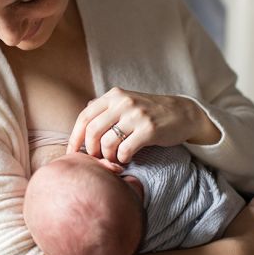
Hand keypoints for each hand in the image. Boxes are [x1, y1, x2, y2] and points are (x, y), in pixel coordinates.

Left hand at [66, 87, 217, 162]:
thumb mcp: (126, 103)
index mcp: (113, 96)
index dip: (74, 137)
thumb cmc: (149, 112)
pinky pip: (125, 150)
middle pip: (92, 131)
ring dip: (107, 157)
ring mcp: (137, 115)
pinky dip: (122, 159)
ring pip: (107, 142)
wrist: (182, 113)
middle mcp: (123, 102)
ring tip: (114, 159)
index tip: (71, 153)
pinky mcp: (149, 129)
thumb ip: (105, 110)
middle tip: (97, 159)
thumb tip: (82, 124)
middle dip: (91, 150)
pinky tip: (127, 158)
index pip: (84, 117)